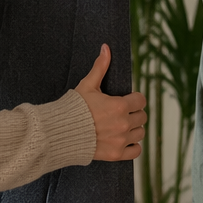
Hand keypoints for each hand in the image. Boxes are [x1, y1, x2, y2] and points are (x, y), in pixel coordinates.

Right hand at [75, 44, 146, 161]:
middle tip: (122, 114)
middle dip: (134, 114)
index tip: (128, 101)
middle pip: (142, 117)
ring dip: (134, 129)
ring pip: (140, 133)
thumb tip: (106, 48)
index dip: (135, 99)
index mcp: (120, 105)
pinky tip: (123, 140)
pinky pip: (136, 150)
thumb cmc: (73, 108)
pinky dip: (132, 146)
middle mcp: (123, 123)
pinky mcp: (116, 154)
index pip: (141, 100)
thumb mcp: (87, 85)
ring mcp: (121, 140)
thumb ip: (100, 67)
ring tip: (122, 127)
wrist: (60, 132)